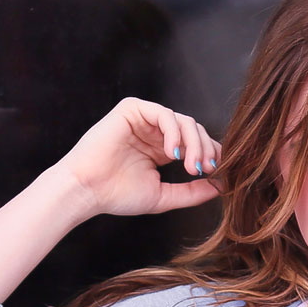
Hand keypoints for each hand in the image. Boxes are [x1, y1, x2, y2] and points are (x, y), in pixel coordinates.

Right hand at [53, 97, 221, 216]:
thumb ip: (191, 192)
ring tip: (190, 166)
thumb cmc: (116, 195)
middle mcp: (154, 132)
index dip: (210, 154)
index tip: (217, 173)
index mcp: (161, 149)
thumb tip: (220, 187)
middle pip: (194, 130)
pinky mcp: (132, 109)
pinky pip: (164, 114)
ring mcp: (143, 119)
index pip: (196, 143)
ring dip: (194, 143)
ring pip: (183, 121)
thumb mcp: (163, 196)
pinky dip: (174, 132)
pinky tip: (173, 153)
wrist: (86, 190)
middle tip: (205, 170)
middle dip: (205, 149)